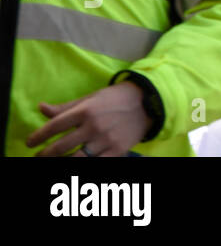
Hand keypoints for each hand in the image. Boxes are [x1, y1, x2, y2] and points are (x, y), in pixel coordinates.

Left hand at [28, 82, 151, 156]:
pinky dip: (82, 166)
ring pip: (75, 159)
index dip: (39, 136)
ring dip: (60, 163)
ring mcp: (106, 140)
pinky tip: (75, 163)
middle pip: (61, 147)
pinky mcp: (117, 150)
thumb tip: (41, 108)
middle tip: (38, 156)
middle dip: (45, 154)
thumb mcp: (90, 98)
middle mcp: (94, 126)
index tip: (30, 143)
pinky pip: (95, 164)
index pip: (55, 126)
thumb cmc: (115, 98)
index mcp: (86, 110)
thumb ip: (65, 107)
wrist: (148, 102)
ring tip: (53, 163)